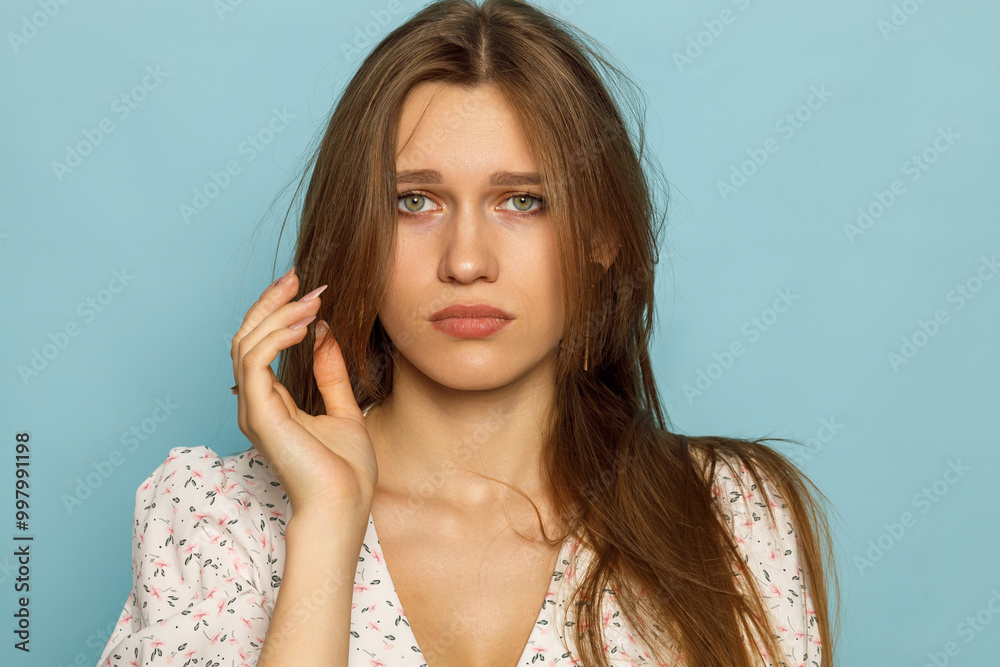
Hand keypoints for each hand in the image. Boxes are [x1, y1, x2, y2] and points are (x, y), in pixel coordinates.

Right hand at [231, 268, 377, 513]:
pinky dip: (276, 336)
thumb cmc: (345, 472)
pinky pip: (255, 362)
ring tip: (310, 298)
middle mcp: (255, 404)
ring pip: (247, 344)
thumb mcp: (343, 411)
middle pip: (247, 338)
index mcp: (271, 404)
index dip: (279, 313)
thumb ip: (330, 374)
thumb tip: (324, 333)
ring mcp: (254, 410)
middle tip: (298, 277)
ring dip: (278, 314)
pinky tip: (303, 325)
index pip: (261, 346)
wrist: (344, 506)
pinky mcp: (259, 415)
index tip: (307, 290)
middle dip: (271, 303)